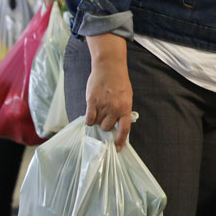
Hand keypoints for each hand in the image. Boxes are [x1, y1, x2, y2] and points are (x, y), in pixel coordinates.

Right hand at [85, 34, 132, 150]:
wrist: (110, 67)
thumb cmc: (119, 82)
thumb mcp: (127, 96)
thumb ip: (123, 110)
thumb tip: (118, 125)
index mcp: (126, 108)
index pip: (124, 129)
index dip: (121, 141)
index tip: (118, 148)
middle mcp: (115, 109)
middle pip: (107, 128)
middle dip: (105, 125)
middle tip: (104, 116)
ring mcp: (103, 106)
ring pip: (96, 124)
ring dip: (96, 120)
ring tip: (99, 108)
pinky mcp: (92, 102)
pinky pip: (89, 119)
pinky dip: (89, 118)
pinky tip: (91, 112)